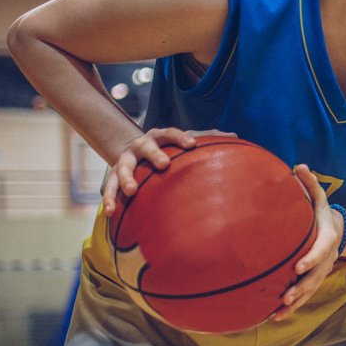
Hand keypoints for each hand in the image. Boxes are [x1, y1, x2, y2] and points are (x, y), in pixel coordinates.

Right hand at [101, 128, 236, 213]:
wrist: (133, 149)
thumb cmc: (167, 149)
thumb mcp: (182, 142)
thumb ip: (206, 139)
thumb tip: (235, 137)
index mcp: (159, 136)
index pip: (170, 133)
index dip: (180, 137)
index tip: (192, 144)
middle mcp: (140, 145)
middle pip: (146, 147)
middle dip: (154, 155)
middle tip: (163, 164)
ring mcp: (125, 160)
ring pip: (123, 168)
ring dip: (126, 178)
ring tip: (132, 191)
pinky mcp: (114, 177)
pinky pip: (110, 188)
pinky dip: (110, 199)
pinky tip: (111, 213)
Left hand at [272, 164, 340, 319]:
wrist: (336, 232)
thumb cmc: (321, 213)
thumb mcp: (319, 197)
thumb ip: (310, 184)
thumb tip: (298, 166)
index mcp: (326, 239)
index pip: (320, 250)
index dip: (311, 258)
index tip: (298, 266)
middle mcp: (325, 259)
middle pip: (315, 276)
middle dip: (302, 287)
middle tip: (287, 296)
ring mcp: (319, 271)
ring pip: (309, 290)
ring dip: (295, 302)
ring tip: (279, 312)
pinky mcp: (312, 280)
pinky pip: (304, 295)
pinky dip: (292, 307)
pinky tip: (276, 316)